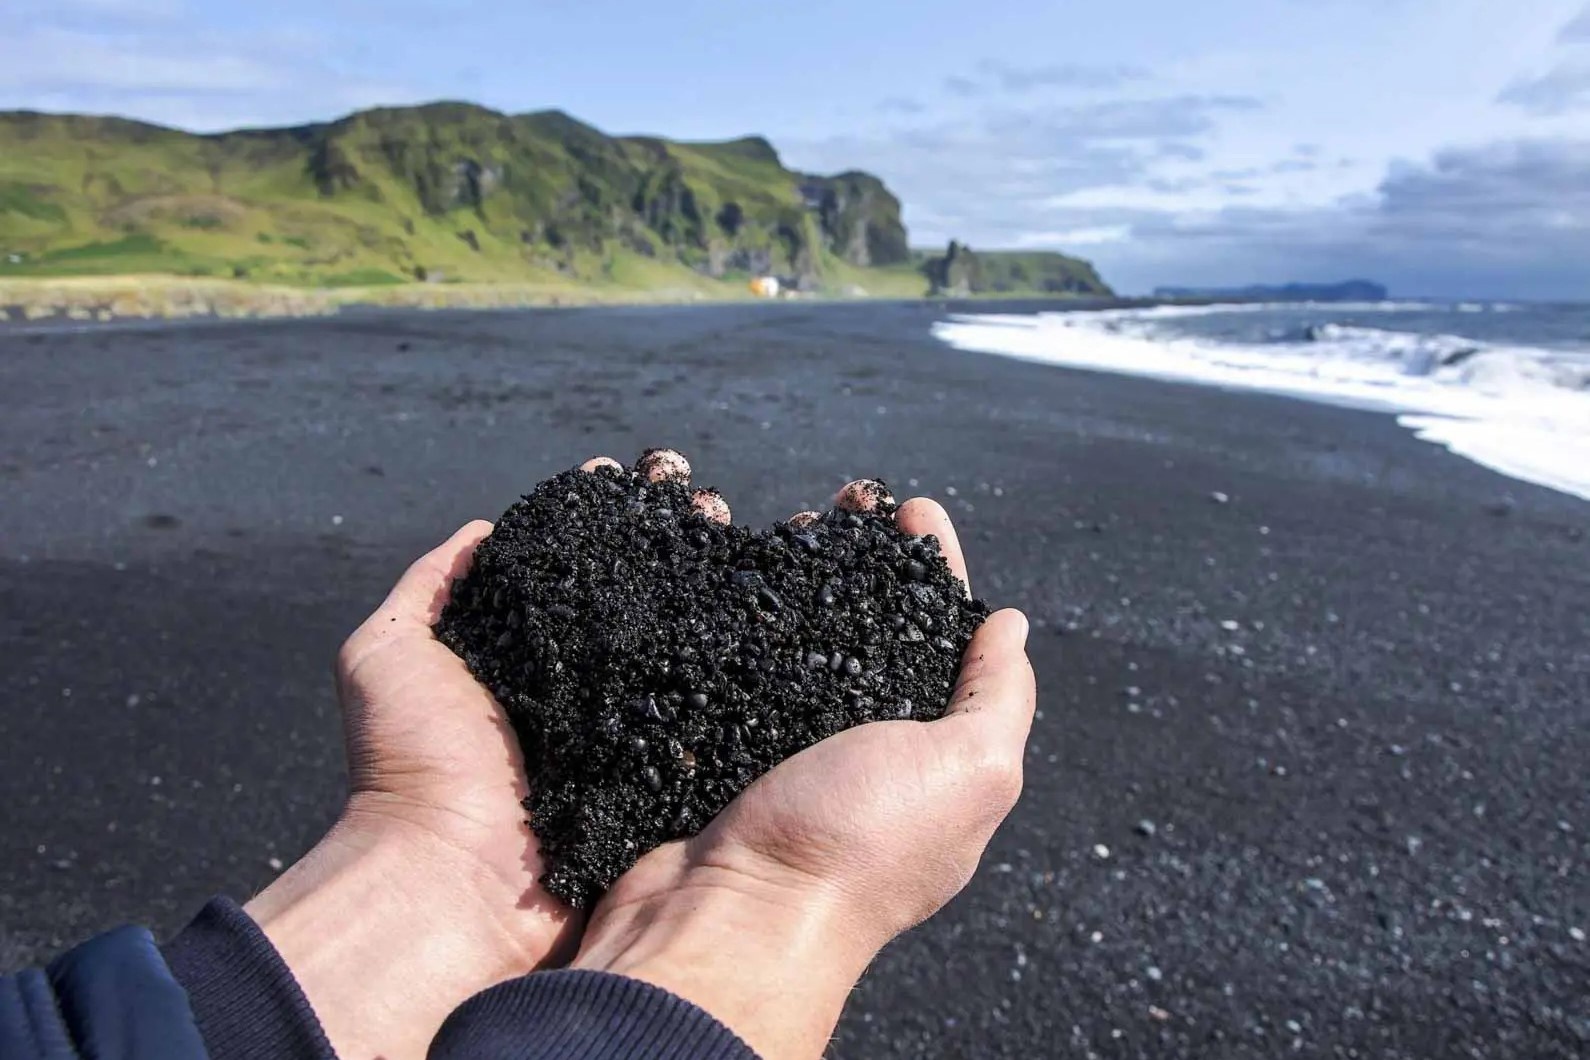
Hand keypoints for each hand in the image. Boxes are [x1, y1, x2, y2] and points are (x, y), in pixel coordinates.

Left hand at [243, 449, 721, 1059]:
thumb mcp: (385, 653)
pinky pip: (703, 714)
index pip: (577, 569)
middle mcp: (578, 686)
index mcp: (521, 655)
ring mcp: (622, 729)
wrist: (451, 876)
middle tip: (708, 503)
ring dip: (714, 587)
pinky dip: (736, 668)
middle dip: (675, 543)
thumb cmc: (408, 760)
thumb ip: (428, 589)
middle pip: (638, 598)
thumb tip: (482, 530)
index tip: (646, 479)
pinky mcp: (657, 775)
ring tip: (740, 533)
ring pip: (681, 644)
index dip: (612, 521)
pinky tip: (764, 611)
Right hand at [572, 481, 1035, 1059]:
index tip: (915, 509)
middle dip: (868, 562)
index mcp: (937, 762)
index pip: (951, 643)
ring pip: (807, 646)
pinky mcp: (732, 754)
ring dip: (805, 581)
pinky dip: (745, 625)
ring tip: (789, 526)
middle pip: (877, 635)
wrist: (729, 917)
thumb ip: (998, 699)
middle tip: (843, 504)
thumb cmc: (856, 844)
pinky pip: (746, 674)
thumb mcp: (965, 770)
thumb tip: (1011, 627)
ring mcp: (795, 756)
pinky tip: (733, 582)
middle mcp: (870, 758)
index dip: (938, 571)